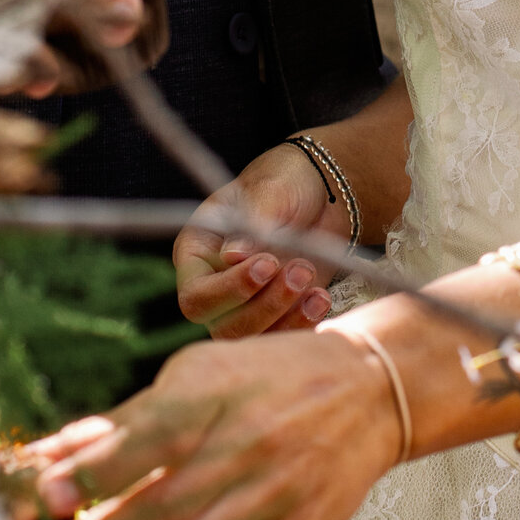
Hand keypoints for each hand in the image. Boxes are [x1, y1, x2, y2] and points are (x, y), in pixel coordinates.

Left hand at [19, 327, 399, 519]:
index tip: (45, 494)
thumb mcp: (201, 372)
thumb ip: (128, 418)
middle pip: (157, 504)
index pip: (147, 434)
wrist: (369, 388)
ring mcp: (270, 493)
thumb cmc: (271, 376)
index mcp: (211, 394)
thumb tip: (54, 454)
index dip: (96, 467)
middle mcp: (241, 445)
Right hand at [174, 144, 338, 338]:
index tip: (268, 264)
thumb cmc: (283, 181)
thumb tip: (232, 257)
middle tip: (301, 270)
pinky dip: (304, 324)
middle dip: (266, 305)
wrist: (321, 192)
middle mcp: (216, 286)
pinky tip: (321, 298)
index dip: (230, 288)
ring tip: (313, 280)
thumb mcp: (268, 190)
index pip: (197, 294)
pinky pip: (284, 338)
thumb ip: (253, 221)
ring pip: (255, 338)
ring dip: (287, 316)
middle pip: (225, 326)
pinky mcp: (279, 315)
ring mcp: (247, 306)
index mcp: (197, 254)